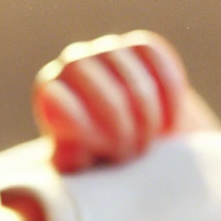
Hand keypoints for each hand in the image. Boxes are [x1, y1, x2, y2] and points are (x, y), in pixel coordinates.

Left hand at [32, 30, 219, 171]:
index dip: (82, 126)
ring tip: (150, 143)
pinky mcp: (141, 47)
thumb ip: (71, 159)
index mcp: (50, 93)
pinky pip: (152, 53)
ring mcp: (107, 51)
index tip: (105, 154)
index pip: (55, 94)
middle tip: (132, 154)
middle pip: (86, 74)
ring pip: (125, 66)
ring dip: (145, 110)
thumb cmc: (104, 167)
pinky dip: (167, 88)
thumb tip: (72, 141)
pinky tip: (170, 122)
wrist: (144, 153)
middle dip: (115, 119)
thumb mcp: (83, 173)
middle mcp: (73, 65)